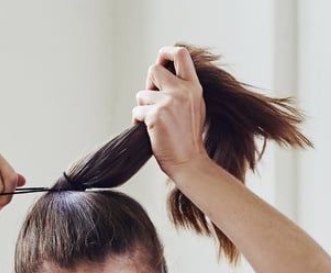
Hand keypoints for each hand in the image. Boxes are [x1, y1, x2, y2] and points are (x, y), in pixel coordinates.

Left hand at [131, 46, 209, 177]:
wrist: (189, 162)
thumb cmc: (188, 138)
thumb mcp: (194, 107)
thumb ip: (182, 89)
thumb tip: (162, 73)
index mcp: (194, 87)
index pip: (181, 54)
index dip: (166, 52)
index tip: (160, 59)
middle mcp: (182, 91)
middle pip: (154, 70)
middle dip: (148, 84)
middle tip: (152, 101)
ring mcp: (169, 102)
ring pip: (142, 94)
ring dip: (142, 108)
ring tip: (153, 123)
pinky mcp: (156, 115)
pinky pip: (137, 111)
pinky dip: (138, 121)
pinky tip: (148, 130)